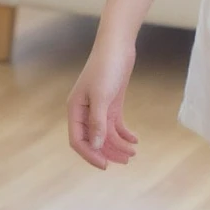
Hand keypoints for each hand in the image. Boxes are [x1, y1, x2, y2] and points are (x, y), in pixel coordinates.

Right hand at [66, 37, 138, 169]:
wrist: (118, 45)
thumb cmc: (106, 67)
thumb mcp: (102, 96)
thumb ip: (98, 122)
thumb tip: (96, 146)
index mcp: (75, 110)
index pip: (78, 140)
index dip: (90, 155)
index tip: (106, 165)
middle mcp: (85, 111)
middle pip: (94, 140)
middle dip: (108, 152)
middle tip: (126, 161)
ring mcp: (99, 107)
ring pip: (106, 134)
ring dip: (119, 144)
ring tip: (133, 152)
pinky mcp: (112, 102)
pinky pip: (115, 124)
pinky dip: (124, 133)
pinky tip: (134, 139)